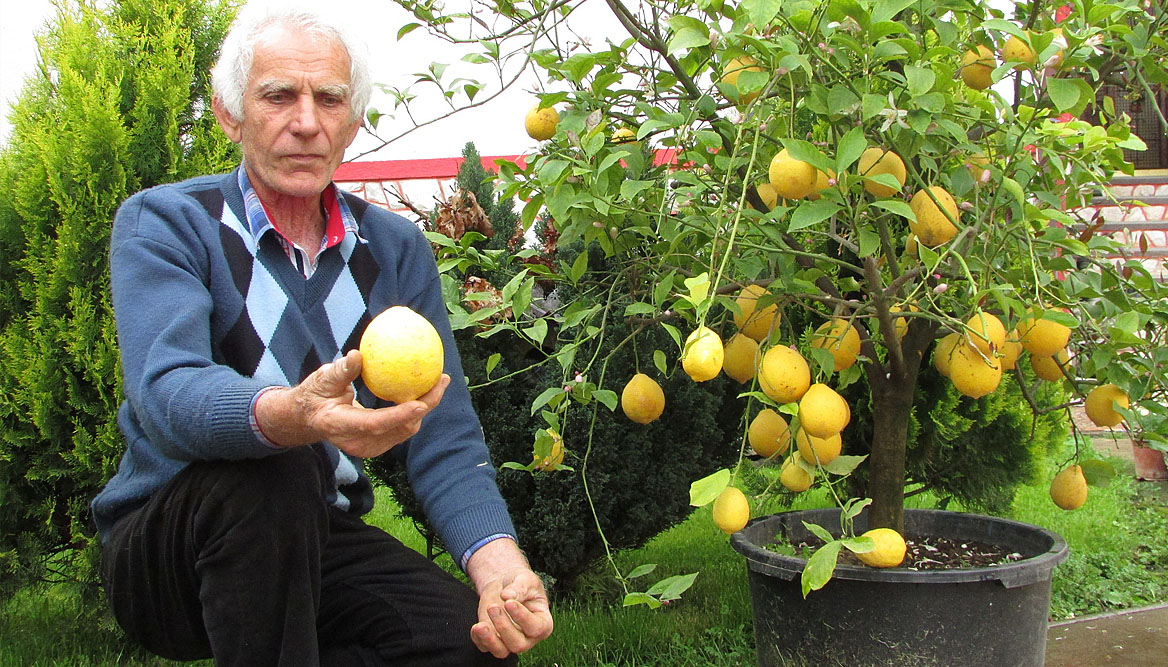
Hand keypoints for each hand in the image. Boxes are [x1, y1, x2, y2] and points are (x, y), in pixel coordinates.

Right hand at [255, 349, 449, 457]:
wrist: (310, 419)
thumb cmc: (315, 395)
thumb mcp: (321, 380)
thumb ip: (339, 371)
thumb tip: (358, 355)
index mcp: (340, 425)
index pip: (374, 423)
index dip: (399, 415)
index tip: (421, 403)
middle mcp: (358, 442)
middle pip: (400, 429)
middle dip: (425, 406)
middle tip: (441, 379)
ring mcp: (369, 446)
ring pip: (406, 430)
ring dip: (425, 407)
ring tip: (440, 381)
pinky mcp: (378, 443)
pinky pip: (403, 427)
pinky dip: (417, 410)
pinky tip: (426, 389)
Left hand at [466, 539, 553, 657]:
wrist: (505, 586)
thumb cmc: (521, 583)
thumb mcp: (525, 579)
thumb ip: (520, 587)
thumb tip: (507, 596)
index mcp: (543, 623)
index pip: (536, 628)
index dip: (522, 617)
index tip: (509, 602)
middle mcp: (528, 637)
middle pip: (518, 644)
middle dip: (504, 627)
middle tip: (493, 607)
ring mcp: (510, 641)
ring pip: (502, 651)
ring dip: (490, 639)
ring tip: (481, 626)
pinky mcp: (493, 640)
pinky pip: (485, 647)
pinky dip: (479, 639)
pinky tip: (477, 626)